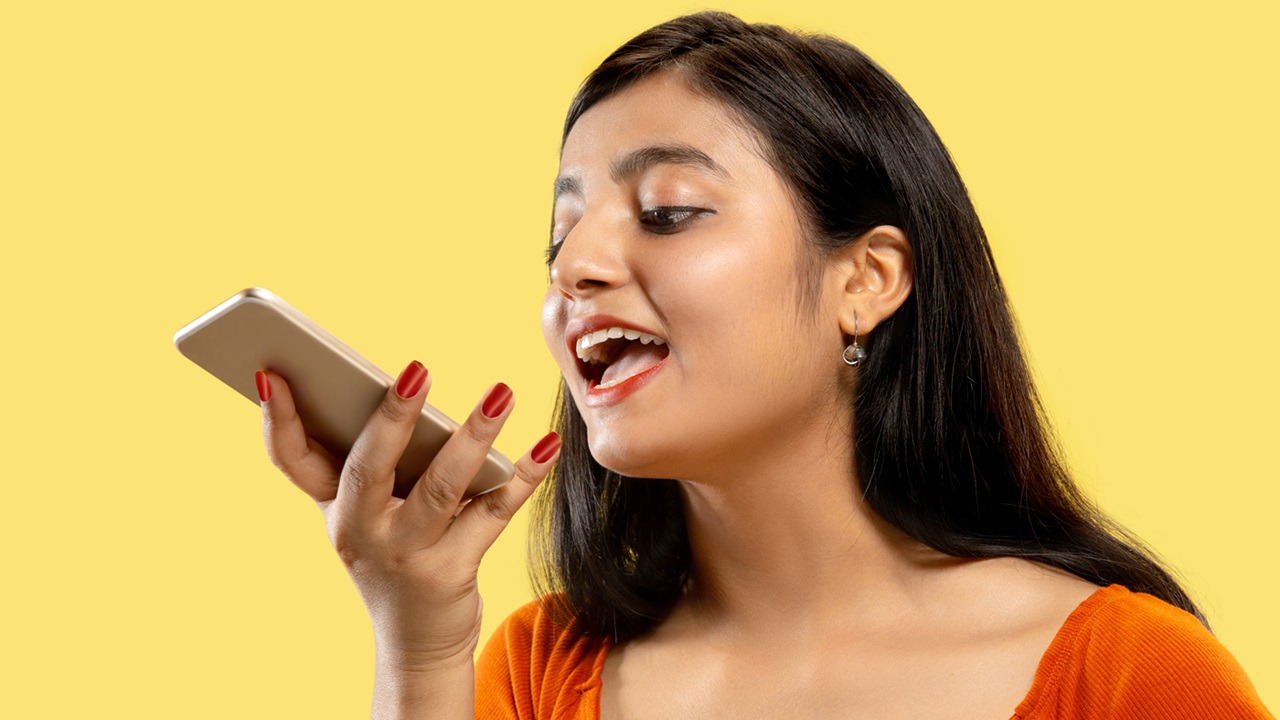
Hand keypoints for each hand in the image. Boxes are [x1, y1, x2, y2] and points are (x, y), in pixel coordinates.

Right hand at [255, 362, 560, 670]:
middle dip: (392, 415)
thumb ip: (376, 462)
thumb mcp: (369, 516)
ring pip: (443, 486)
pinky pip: (492, 513)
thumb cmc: (396, 557)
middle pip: (371, 466)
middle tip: (417, 369)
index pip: (292, 460)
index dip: (277, 419)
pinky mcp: (451, 572)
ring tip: (501, 393)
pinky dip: (524, 476)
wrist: (417, 647)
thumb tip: (406, 387)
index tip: (272, 373)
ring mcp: (406, 554)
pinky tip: (546, 446)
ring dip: (474, 436)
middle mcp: (362, 531)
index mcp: (335, 509)